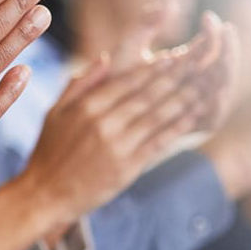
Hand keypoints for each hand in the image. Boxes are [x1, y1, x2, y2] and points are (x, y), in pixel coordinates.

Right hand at [20, 32, 226, 222]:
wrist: (45, 195)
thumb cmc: (48, 153)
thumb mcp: (54, 113)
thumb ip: (79, 84)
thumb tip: (105, 58)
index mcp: (87, 107)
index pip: (128, 80)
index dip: (155, 67)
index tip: (176, 55)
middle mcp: (103, 122)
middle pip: (148, 94)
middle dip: (177, 76)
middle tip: (200, 62)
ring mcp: (117, 145)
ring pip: (158, 115)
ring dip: (185, 98)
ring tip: (205, 83)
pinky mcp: (127, 166)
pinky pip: (159, 141)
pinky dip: (180, 126)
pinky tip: (195, 114)